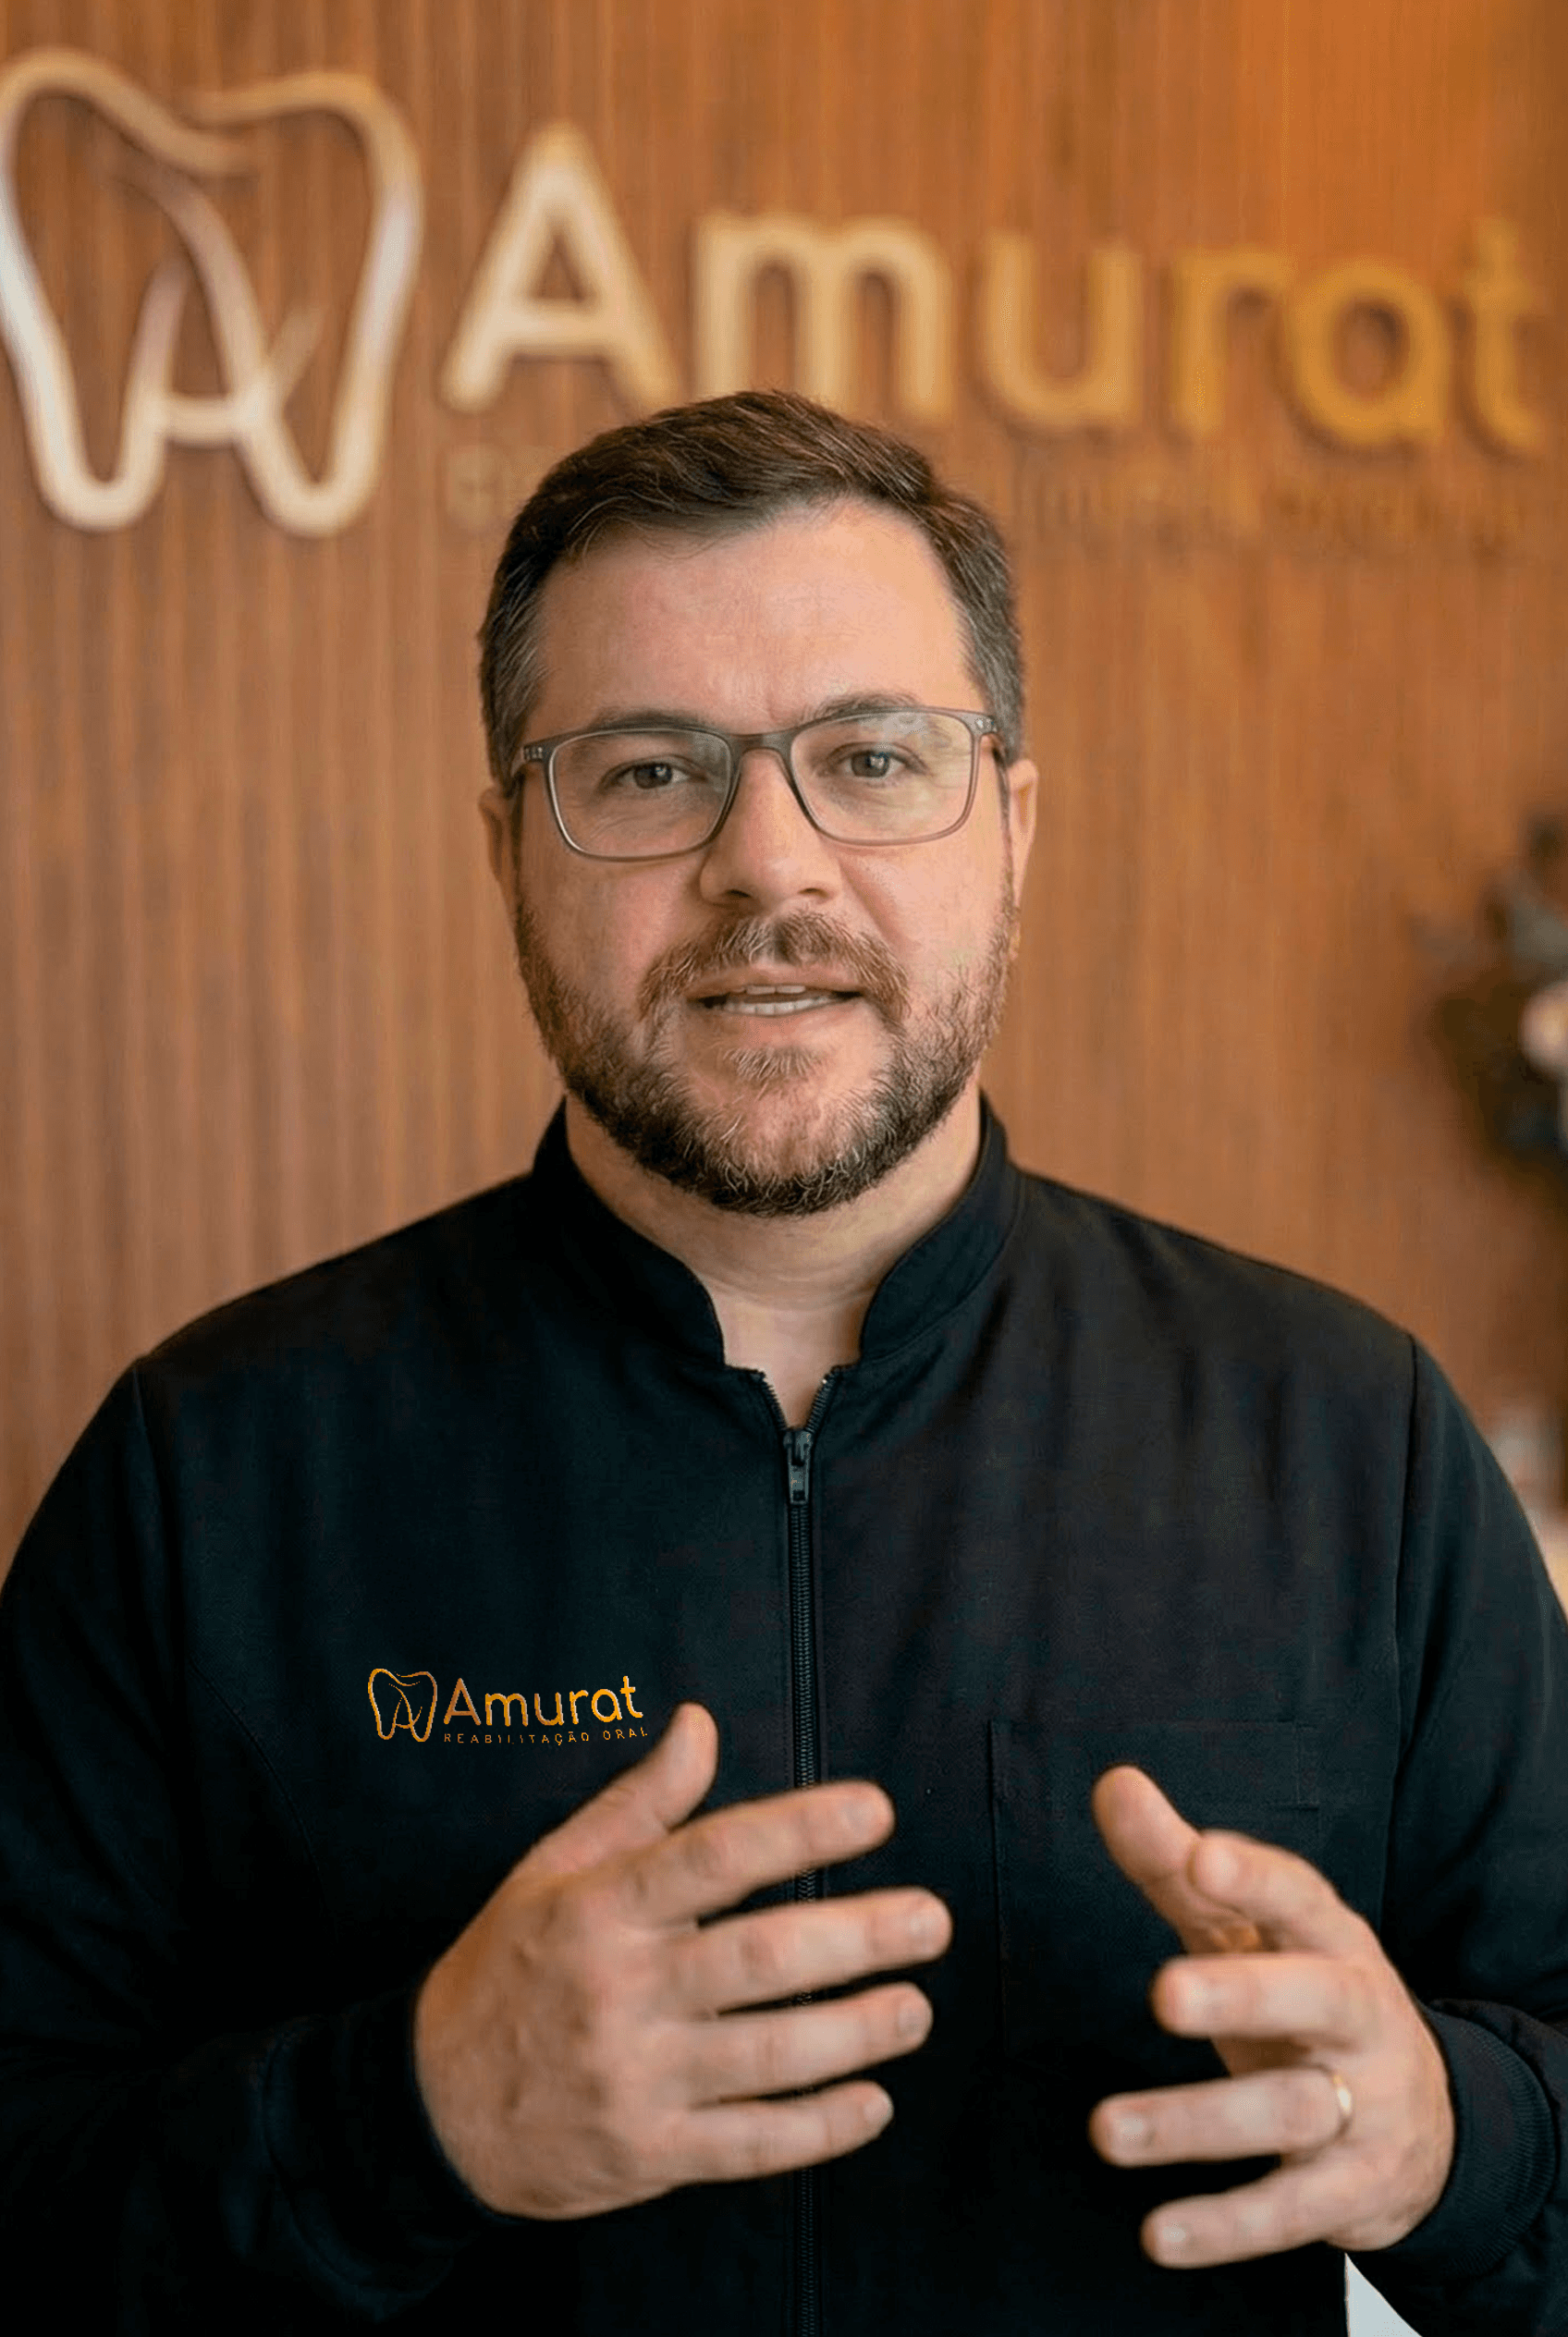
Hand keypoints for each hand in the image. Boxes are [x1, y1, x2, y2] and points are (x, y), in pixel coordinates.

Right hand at [413, 1704, 950, 2217]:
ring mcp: (634, 2080)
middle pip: (758, 1960)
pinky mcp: (646, 2156)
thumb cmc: (509, 1968)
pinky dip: (817, 2129)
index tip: (875, 1811)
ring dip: (854, 2032)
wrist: (430, 2109)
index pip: (713, 1857)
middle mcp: (621, 1992)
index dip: (798, 1830)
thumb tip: (699, 1723)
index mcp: (600, 1910)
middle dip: (857, 1938)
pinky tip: (873, 2103)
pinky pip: (748, 2145)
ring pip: (766, 2056)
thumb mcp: (552, 1870)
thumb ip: (637, 1802)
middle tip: (931, 1919)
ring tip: (916, 2008)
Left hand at [1086, 1766, 1454, 2267]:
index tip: (1200, 1857)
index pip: (1301, 1897)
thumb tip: (1113, 1782)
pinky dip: (1227, 2225)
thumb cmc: (1305, 2000)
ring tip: (1105, 2130)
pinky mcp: (1354, 2192)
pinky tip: (1158, 2232)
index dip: (1256, 1878)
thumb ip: (1176, 1864)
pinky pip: (1290, 2211)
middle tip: (1162, 1993)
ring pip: (1289, 2113)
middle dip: (1243, 1996)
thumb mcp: (1250, 1931)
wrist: (1425, 2122)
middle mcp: (1359, 2018)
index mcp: (1332, 1941)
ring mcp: (1365, 2108)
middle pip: (1315, 1999)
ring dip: (1196, 2123)